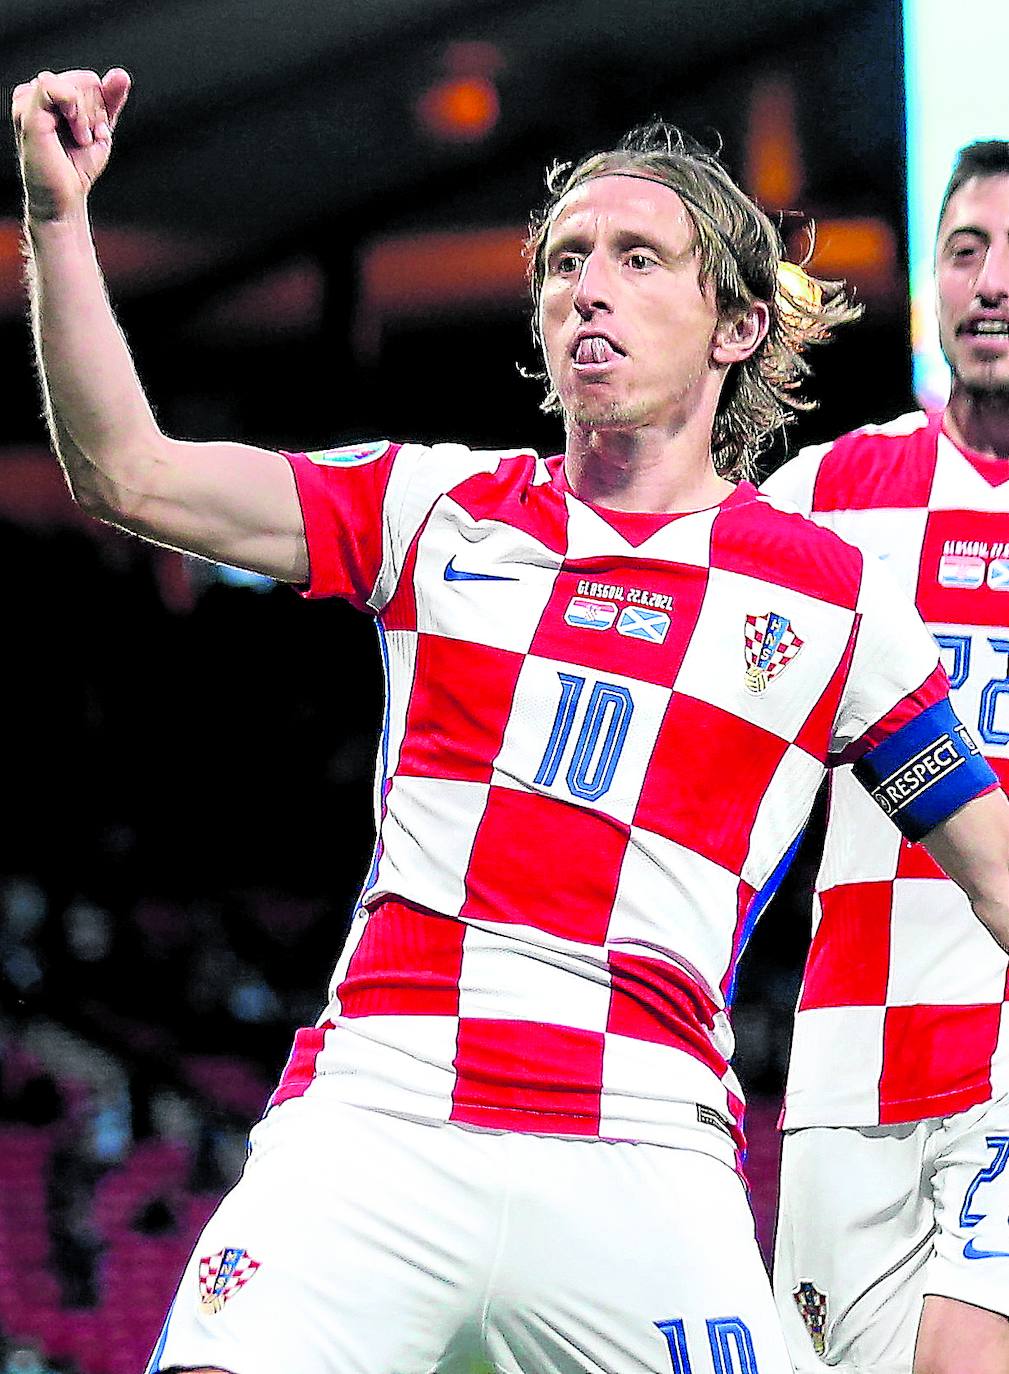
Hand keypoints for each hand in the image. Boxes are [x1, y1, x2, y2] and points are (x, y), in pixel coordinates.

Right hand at [12, 68, 130, 221]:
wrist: (65, 197)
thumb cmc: (77, 167)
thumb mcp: (100, 129)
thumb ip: (110, 100)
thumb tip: (121, 74)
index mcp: (52, 95)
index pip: (89, 80)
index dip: (101, 108)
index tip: (94, 134)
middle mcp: (37, 94)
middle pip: (84, 80)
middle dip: (95, 113)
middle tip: (85, 140)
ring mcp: (29, 101)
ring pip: (72, 83)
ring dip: (86, 117)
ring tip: (79, 140)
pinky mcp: (28, 113)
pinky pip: (52, 85)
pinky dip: (74, 109)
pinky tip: (74, 132)